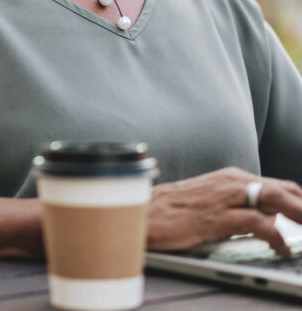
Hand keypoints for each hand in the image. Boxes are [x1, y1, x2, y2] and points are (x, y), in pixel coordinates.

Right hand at [148, 167, 301, 255]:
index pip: (277, 186)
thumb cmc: (170, 211)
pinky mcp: (217, 216)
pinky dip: (276, 235)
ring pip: (276, 199)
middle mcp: (230, 182)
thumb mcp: (207, 202)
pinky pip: (258, 223)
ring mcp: (224, 197)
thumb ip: (234, 206)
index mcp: (228, 178)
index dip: (299, 200)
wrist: (140, 213)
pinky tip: (281, 248)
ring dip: (301, 214)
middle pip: (283, 189)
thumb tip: (264, 220)